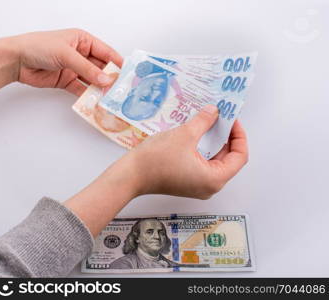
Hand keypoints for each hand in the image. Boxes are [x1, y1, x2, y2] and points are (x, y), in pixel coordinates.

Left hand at [11, 28, 122, 94]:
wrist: (17, 60)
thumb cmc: (39, 47)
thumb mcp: (67, 55)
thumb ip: (87, 69)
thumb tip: (106, 80)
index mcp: (83, 41)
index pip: (106, 52)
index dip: (117, 63)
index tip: (128, 73)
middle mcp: (81, 54)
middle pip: (101, 68)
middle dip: (110, 79)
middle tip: (120, 90)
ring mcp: (75, 69)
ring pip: (93, 80)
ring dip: (100, 89)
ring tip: (110, 98)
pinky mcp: (68, 81)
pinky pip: (82, 89)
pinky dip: (88, 96)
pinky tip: (95, 101)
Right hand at [65, 104, 247, 235]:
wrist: (130, 176)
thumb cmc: (156, 160)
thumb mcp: (184, 135)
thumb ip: (204, 121)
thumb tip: (214, 111)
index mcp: (214, 179)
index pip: (240, 157)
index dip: (239, 136)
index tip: (232, 120)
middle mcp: (210, 186)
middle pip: (229, 159)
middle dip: (227, 137)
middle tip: (222, 118)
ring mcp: (198, 186)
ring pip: (215, 161)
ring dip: (214, 142)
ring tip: (211, 122)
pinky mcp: (187, 182)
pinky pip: (203, 164)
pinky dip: (204, 149)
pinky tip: (198, 134)